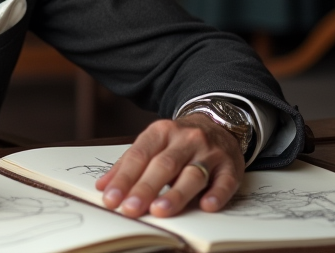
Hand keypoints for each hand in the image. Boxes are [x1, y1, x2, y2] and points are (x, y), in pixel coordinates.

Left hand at [94, 115, 244, 217]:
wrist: (219, 122)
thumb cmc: (178, 140)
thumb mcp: (153, 143)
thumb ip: (128, 164)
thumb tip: (103, 187)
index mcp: (161, 131)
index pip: (139, 155)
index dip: (124, 178)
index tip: (111, 199)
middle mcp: (186, 139)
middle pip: (164, 165)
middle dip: (145, 188)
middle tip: (130, 209)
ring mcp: (210, 152)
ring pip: (192, 174)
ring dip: (175, 194)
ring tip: (159, 211)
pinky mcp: (231, 165)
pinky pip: (225, 180)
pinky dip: (217, 194)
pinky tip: (207, 206)